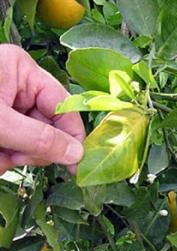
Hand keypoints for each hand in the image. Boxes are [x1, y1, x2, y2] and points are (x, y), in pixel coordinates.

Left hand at [0, 44, 84, 173]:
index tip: (77, 162)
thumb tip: (77, 154)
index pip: (62, 104)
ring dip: (16, 155)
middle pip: (48, 124)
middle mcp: (18, 85)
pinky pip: (14, 143)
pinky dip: (4, 156)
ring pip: (30, 138)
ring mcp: (6, 104)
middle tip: (18, 157)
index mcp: (22, 70)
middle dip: (34, 147)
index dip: (71, 134)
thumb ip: (39, 138)